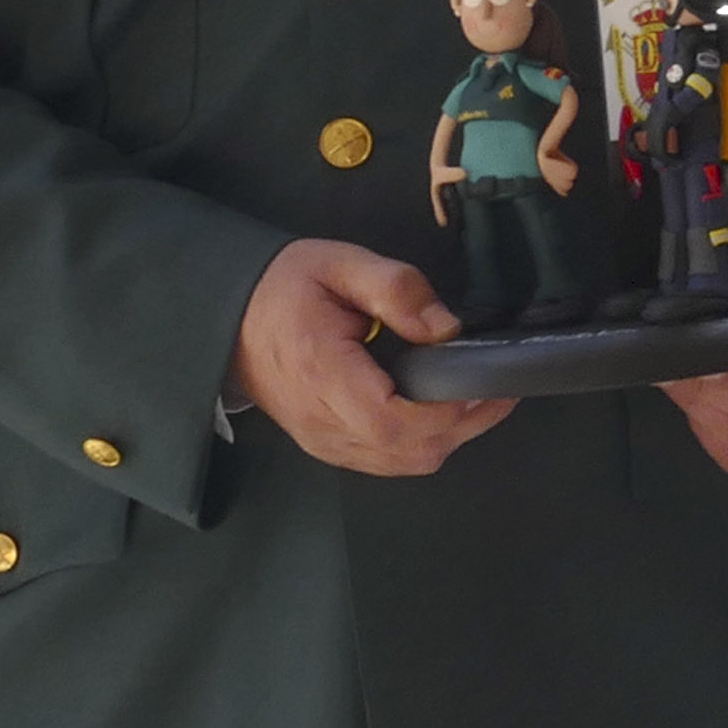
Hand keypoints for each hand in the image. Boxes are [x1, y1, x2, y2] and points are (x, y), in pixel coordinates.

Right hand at [235, 238, 512, 478]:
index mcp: (322, 372)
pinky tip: (442, 412)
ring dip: (448, 437)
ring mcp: (323, 441)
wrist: (230, 317)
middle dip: (463, 424)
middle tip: (497, 386)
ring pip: (402, 463)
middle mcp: (321, 421)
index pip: (392, 419)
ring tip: (479, 397)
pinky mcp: (328, 447)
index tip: (482, 379)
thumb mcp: (341, 264)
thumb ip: (398, 290)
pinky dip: (422, 443)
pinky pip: (386, 461)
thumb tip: (447, 328)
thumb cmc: (284, 287)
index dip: (445, 410)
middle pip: (408, 451)